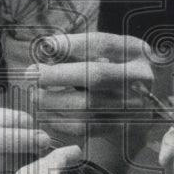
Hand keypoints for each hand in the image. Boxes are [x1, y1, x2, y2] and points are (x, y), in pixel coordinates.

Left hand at [22, 32, 153, 143]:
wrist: (137, 110)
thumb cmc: (111, 73)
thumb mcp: (104, 54)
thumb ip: (77, 50)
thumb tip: (46, 48)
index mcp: (136, 51)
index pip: (101, 44)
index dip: (71, 44)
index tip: (46, 46)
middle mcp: (140, 78)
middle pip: (95, 75)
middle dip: (58, 74)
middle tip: (32, 73)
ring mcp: (134, 106)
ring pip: (87, 105)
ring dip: (53, 101)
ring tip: (35, 95)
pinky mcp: (121, 129)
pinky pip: (85, 127)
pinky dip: (60, 120)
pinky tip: (47, 113)